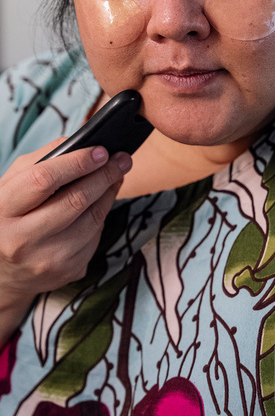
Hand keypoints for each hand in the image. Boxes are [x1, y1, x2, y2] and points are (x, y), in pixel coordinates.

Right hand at [0, 140, 131, 345]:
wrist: (3, 271)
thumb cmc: (9, 216)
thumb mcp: (11, 185)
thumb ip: (42, 161)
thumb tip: (81, 144)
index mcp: (3, 209)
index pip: (44, 180)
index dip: (77, 162)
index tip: (101, 151)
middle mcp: (21, 239)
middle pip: (75, 200)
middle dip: (104, 175)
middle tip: (122, 159)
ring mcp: (46, 259)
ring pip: (92, 219)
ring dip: (109, 193)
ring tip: (115, 176)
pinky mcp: (67, 271)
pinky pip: (96, 237)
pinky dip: (102, 217)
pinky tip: (101, 203)